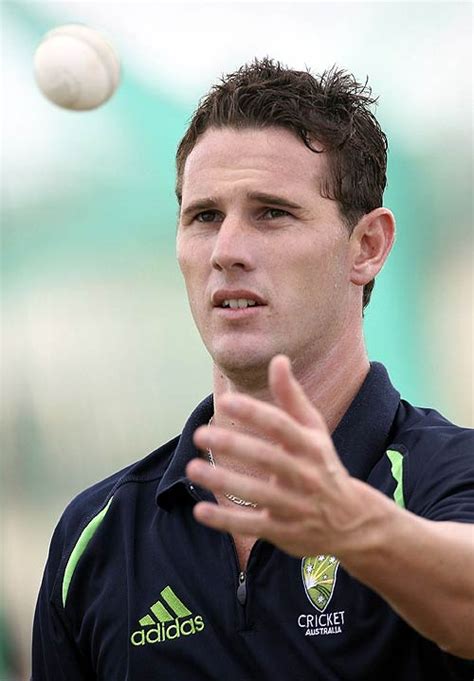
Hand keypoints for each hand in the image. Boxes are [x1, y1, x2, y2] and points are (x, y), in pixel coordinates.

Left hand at [186, 355, 391, 559]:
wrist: (353, 522)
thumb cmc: (324, 466)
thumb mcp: (314, 431)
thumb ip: (292, 397)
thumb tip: (278, 359)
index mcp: (311, 447)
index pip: (281, 426)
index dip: (255, 413)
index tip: (226, 400)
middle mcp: (304, 476)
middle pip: (267, 458)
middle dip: (234, 445)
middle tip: (201, 433)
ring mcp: (295, 506)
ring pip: (257, 493)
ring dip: (224, 481)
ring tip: (193, 467)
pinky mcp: (284, 531)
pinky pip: (252, 526)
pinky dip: (226, 521)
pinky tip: (200, 510)